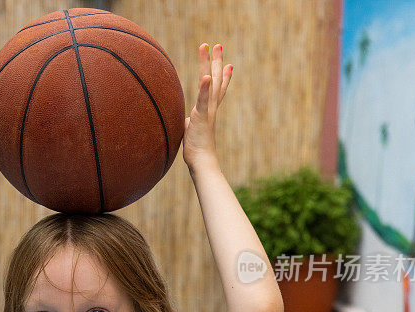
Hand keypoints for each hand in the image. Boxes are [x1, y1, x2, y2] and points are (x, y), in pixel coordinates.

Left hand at [183, 43, 232, 169]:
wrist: (202, 162)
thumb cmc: (196, 150)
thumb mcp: (191, 130)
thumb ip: (191, 122)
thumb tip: (187, 121)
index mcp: (208, 110)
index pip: (216, 89)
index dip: (222, 76)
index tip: (228, 64)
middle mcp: (211, 108)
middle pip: (216, 79)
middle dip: (217, 61)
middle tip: (219, 45)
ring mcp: (208, 111)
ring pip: (211, 83)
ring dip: (211, 64)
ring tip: (213, 48)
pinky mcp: (202, 117)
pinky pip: (203, 100)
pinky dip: (204, 88)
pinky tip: (206, 75)